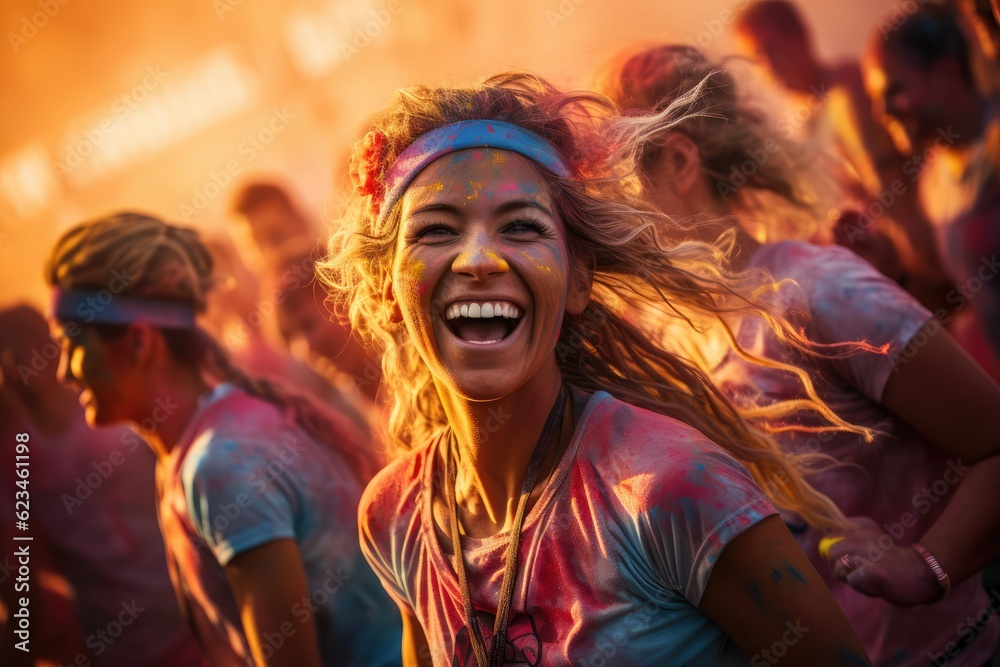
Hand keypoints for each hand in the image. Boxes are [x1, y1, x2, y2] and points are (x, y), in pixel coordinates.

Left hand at [823, 517, 940, 605]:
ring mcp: (866, 551)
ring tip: (864, 577)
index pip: (830, 535)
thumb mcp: (870, 541)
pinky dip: (858, 585)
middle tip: (854, 572)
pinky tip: (873, 583)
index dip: (832, 550)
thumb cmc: (892, 561)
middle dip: (835, 565)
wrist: (920, 574)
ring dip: (846, 576)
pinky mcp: (870, 570)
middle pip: (829, 551)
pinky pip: (850, 580)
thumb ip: (848, 541)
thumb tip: (822, 548)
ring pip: (836, 565)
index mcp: (862, 524)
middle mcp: (861, 534)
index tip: (847, 557)